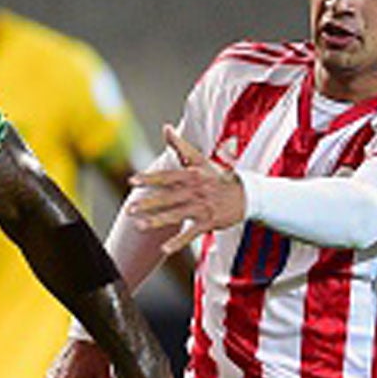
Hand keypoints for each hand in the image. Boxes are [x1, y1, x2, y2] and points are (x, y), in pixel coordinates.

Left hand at [127, 125, 244, 254]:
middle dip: (148, 203)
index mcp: (192, 175)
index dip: (150, 178)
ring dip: (158, 221)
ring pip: (176, 214)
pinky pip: (191, 233)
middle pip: (168, 197)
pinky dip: (178, 242)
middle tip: (129, 209)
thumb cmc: (218, 177)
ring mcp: (202, 207)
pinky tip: (164, 249)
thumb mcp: (200, 159)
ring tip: (140, 226)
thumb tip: (165, 128)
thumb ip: (180, 145)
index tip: (133, 180)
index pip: (168, 176)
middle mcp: (196, 190)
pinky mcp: (208, 222)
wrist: (247, 195)